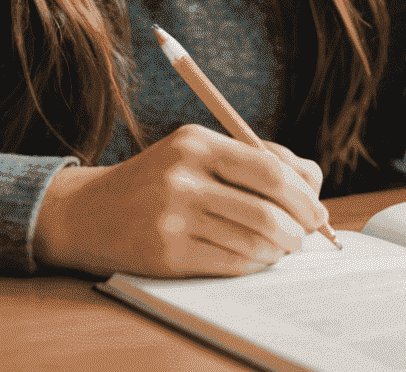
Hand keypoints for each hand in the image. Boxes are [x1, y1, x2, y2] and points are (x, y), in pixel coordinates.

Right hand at [32, 125, 327, 277]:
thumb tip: (312, 180)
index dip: (301, 192)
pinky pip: (228, 261)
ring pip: (250, 237)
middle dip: (298, 224)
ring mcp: (172, 216)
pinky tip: (258, 260)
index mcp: (197, 142)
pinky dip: (253, 264)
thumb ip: (253, 158)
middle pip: (264, 204)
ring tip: (284, 248)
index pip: (267, 166)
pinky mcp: (165, 253)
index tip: (316, 209)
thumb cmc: (159, 179)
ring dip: (278, 248)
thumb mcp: (198, 153)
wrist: (89, 212)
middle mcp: (184, 176)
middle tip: (308, 234)